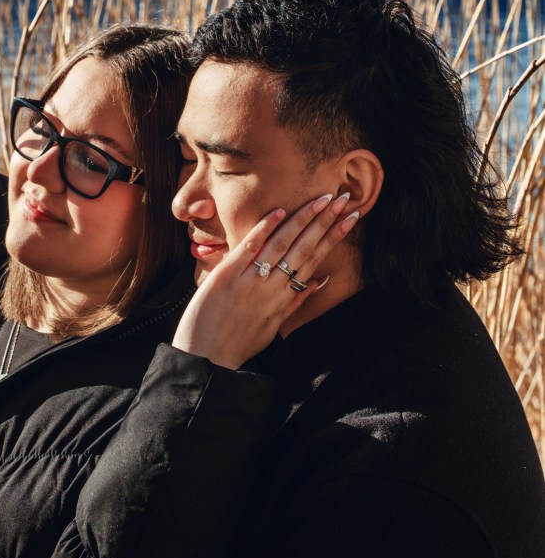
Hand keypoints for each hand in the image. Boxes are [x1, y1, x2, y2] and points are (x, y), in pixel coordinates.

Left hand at [172, 193, 357, 369]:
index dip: (334, 237)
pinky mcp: (227, 276)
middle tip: (344, 198)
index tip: (351, 217)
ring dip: (303, 219)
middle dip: (326, 222)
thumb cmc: (238, 344)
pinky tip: (279, 211)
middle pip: (305, 248)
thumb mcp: (272, 327)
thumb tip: (319, 281)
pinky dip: (265, 228)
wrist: (206, 359)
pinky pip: (250, 247)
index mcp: (285, 299)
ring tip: (322, 199)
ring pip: (283, 244)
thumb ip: (294, 302)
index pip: (315, 260)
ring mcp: (251, 280)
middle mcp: (273, 288)